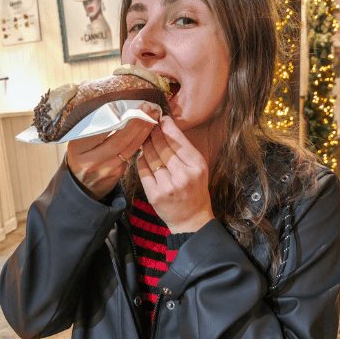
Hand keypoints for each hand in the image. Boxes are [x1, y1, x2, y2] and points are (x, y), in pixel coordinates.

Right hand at [67, 102, 159, 199]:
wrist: (80, 185)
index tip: (131, 106)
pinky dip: (141, 141)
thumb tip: (117, 108)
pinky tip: (149, 130)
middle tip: (147, 107)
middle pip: (118, 140)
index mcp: (77, 148)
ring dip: (144, 131)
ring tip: (154, 116)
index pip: (99, 130)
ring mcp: (105, 169)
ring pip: (129, 148)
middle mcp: (90, 160)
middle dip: (136, 122)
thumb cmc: (81, 156)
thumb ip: (93, 129)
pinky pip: (132, 155)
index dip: (117, 118)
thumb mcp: (78, 142)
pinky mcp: (117, 174)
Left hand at [137, 115, 213, 232]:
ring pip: (150, 157)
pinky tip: (142, 157)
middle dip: (153, 133)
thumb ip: (184, 150)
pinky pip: (143, 171)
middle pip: (162, 146)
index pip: (179, 140)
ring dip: (145, 145)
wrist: (192, 219)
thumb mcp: (198, 168)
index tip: (161, 119)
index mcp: (197, 166)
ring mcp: (168, 186)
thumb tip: (166, 127)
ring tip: (144, 139)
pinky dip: (141, 161)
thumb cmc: (195, 190)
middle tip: (148, 125)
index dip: (168, 127)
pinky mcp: (155, 194)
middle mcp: (184, 175)